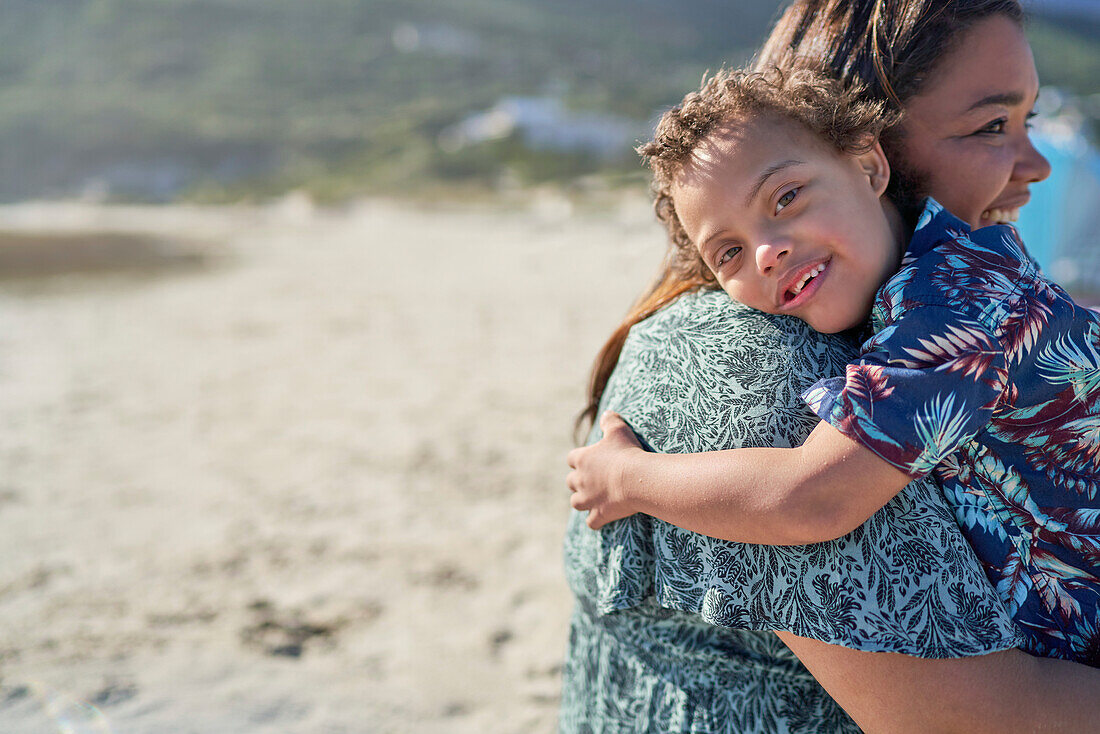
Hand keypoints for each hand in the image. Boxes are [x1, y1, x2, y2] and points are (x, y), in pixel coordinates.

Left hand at [566, 411, 644, 528]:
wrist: (635, 478)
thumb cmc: (627, 452)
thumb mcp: (618, 429)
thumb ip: (610, 420)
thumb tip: (606, 413)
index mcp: (582, 459)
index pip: (572, 458)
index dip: (580, 459)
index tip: (590, 460)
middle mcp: (580, 479)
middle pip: (570, 481)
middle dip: (578, 481)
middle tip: (593, 480)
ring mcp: (588, 499)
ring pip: (576, 502)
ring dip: (582, 501)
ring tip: (594, 499)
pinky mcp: (599, 513)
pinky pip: (591, 522)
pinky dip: (595, 521)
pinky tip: (602, 518)